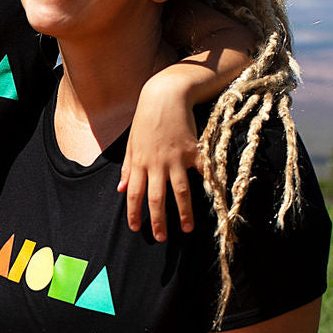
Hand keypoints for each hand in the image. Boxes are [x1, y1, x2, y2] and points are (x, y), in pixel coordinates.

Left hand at [119, 72, 199, 239]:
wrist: (165, 94)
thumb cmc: (146, 118)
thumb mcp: (131, 143)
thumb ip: (127, 168)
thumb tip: (119, 189)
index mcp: (139, 162)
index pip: (133, 194)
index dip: (134, 213)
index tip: (136, 228)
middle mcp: (156, 163)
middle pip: (156, 198)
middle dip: (158, 220)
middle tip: (160, 238)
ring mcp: (176, 157)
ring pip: (180, 191)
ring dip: (183, 212)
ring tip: (187, 228)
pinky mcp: (193, 149)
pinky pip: (202, 171)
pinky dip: (207, 184)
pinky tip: (213, 199)